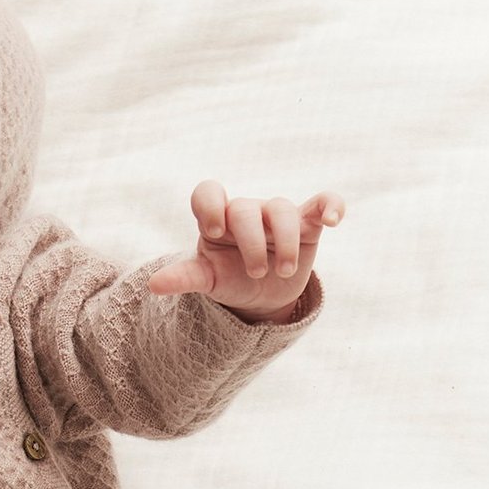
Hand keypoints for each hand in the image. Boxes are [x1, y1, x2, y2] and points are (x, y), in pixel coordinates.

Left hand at [146, 181, 345, 319]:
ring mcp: (277, 216)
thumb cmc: (230, 279)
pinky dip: (331, 205)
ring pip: (281, 209)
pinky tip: (335, 219)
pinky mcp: (307, 224)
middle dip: (250, 242)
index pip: (208, 193)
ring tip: (282, 271)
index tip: (214, 231)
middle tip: (255, 272)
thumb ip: (184, 277)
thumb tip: (153, 284)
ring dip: (283, 241)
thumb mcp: (207, 279)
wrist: (262, 295)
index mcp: (217, 220)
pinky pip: (322, 203)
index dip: (210, 206)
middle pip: (246, 209)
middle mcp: (246, 212)